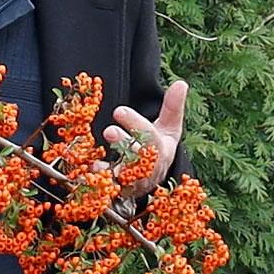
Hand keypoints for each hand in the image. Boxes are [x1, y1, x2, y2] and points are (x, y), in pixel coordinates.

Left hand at [101, 80, 187, 196]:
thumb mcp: (169, 128)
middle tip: (109, 131)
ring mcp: (136, 180)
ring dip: (112, 165)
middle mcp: (150, 166)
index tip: (118, 111)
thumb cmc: (158, 146)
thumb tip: (181, 83)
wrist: (153, 178)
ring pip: (125, 174)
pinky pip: (112, 186)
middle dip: (124, 143)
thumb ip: (172, 107)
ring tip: (97, 158)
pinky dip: (102, 178)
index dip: (135, 124)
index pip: (150, 136)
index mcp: (162, 148)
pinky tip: (92, 168)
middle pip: (137, 156)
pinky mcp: (122, 189)